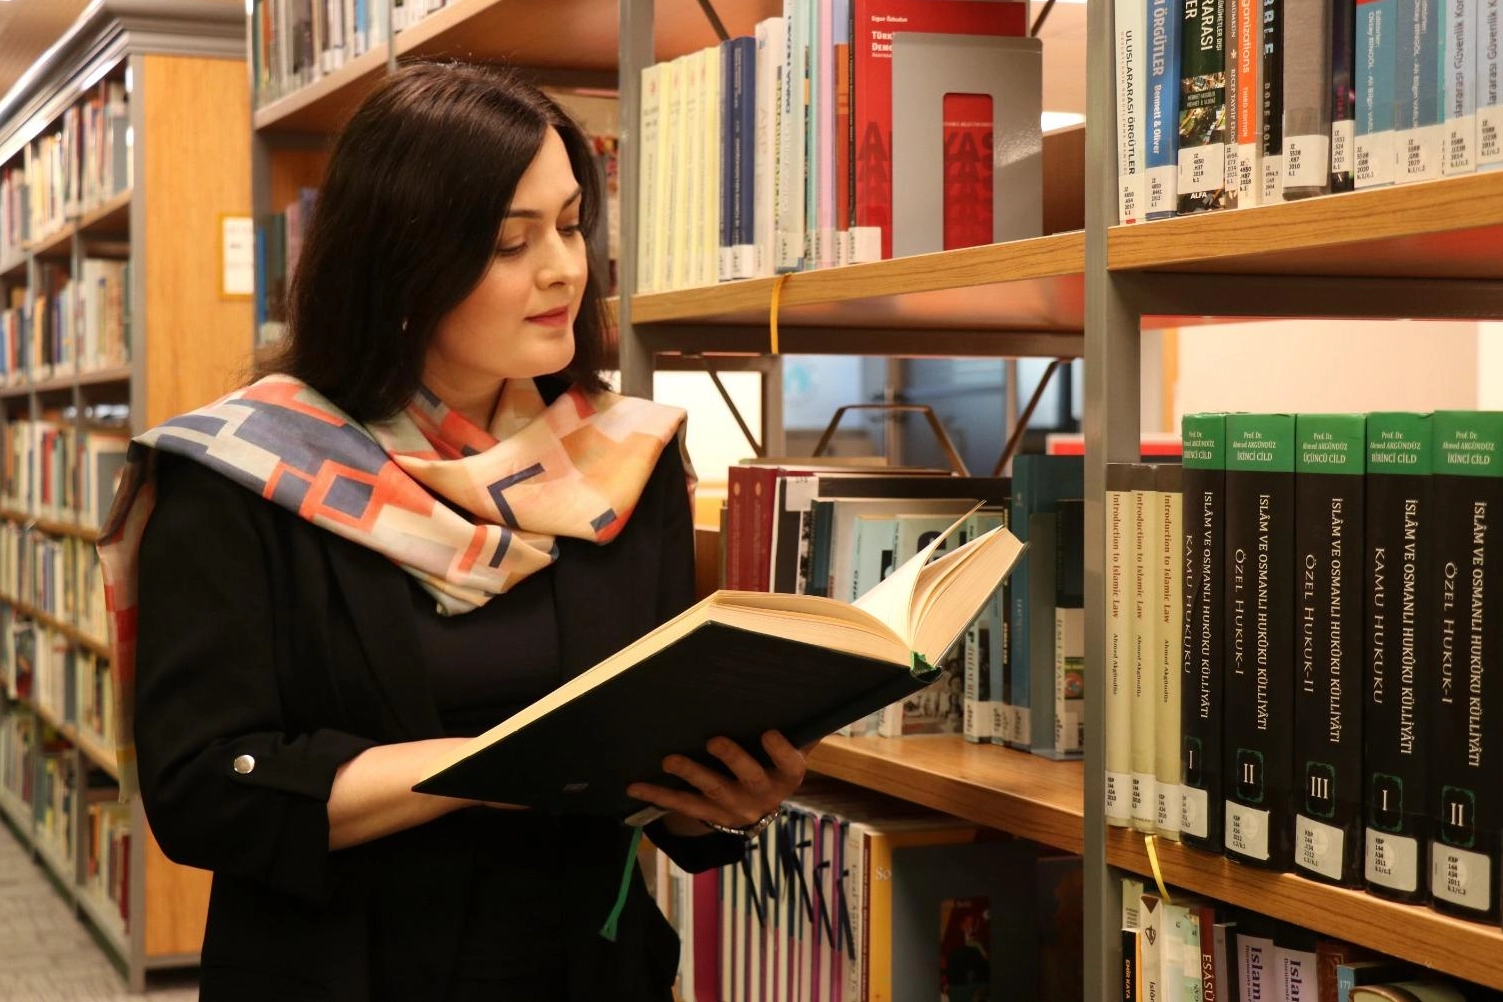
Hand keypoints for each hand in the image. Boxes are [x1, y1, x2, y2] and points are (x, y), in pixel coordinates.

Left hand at [626, 731, 809, 832]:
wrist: (756, 808)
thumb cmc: (773, 764)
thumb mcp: (789, 752)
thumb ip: (798, 729)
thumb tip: (807, 693)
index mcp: (786, 776)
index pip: (790, 764)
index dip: (781, 751)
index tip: (769, 732)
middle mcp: (762, 795)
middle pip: (749, 777)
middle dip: (732, 758)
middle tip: (714, 741)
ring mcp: (734, 807)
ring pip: (711, 790)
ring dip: (690, 773)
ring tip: (669, 759)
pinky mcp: (709, 814)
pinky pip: (682, 804)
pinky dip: (658, 794)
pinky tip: (635, 786)